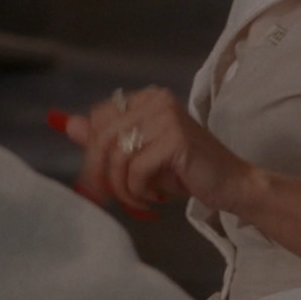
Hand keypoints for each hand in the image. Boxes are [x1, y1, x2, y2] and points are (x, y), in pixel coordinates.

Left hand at [50, 86, 260, 217]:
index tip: (94, 184)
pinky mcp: (175, 138)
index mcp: (146, 98)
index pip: (98, 120)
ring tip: (139, 201)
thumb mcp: (141, 156)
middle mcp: (155, 99)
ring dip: (123, 188)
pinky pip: (136, 169)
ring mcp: (166, 116)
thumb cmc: (187, 172)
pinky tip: (155, 197)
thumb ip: (107, 141)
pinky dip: (139, 191)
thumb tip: (68, 125)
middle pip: (102, 137)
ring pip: (117, 155)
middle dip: (99, 174)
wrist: (233, 185)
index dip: (91, 154)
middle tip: (106, 199)